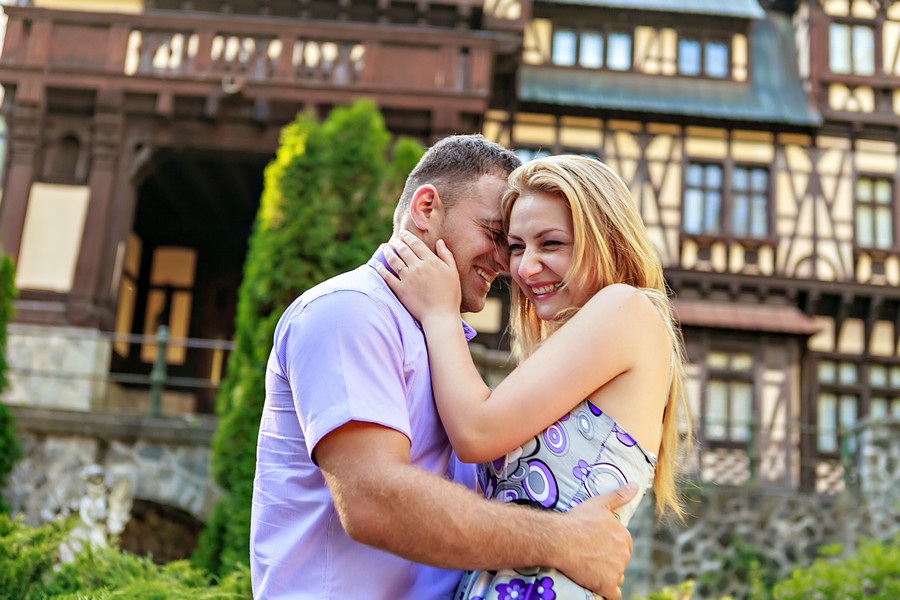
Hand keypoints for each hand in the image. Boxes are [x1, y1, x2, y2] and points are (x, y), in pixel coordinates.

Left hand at [377, 231, 461, 323]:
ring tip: (385, 248)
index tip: (403, 233)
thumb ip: (446, 255)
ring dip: (388, 252)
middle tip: (394, 240)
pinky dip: (381, 269)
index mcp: (431, 261)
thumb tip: (440, 242)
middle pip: (403, 249)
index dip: (408, 236)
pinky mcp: (400, 289)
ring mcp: (408, 278)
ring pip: (394, 260)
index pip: (416, 244)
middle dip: (397, 242)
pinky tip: (378, 265)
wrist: (440, 316)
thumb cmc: (450, 295)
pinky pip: (387, 277)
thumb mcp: (453, 273)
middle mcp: (418, 267)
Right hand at [555, 482, 637, 598]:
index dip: (610, 546)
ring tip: (589, 568)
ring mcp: (616, 571)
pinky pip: (613, 595)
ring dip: (607, 576)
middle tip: (590, 555)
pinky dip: (607, 592)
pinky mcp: (606, 585)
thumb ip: (619, 495)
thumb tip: (635, 485)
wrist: (558, 538)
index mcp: (624, 536)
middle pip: (620, 561)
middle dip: (609, 560)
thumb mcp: (598, 503)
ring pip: (616, 577)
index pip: (624, 545)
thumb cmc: (576, 520)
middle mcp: (624, 554)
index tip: (597, 544)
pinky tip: (597, 586)